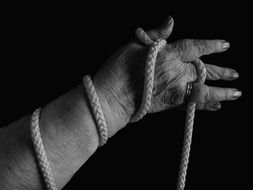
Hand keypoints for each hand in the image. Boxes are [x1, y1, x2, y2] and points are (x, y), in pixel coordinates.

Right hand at [93, 16, 240, 123]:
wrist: (111, 99)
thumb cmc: (118, 71)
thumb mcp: (133, 46)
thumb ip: (155, 36)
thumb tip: (170, 21)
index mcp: (167, 56)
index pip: (194, 47)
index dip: (210, 45)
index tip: (224, 45)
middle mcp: (175, 73)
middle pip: (203, 71)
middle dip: (221, 72)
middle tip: (235, 74)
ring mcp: (174, 90)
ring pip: (204, 91)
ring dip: (221, 93)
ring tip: (235, 93)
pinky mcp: (169, 104)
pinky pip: (192, 105)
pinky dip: (204, 105)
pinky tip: (215, 105)